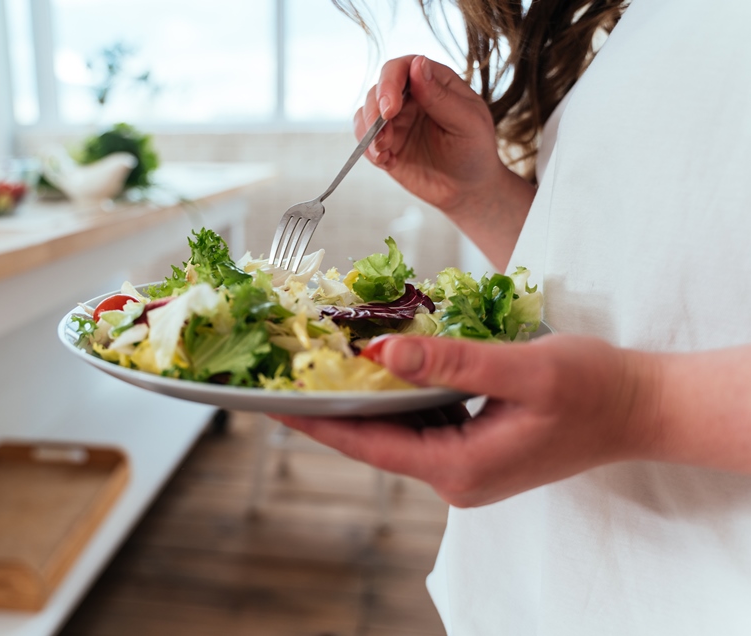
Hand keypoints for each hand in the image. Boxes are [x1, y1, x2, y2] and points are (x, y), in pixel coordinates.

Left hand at [271, 334, 661, 506]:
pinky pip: (421, 425)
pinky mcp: (476, 450)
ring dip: (363, 400)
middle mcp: (456, 477)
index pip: (369, 444)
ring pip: (396, 432)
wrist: (642, 408)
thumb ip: (449, 363)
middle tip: (286, 372)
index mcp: (461, 467)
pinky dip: (398, 399)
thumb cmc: (593, 388)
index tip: (271, 401)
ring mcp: (466, 468)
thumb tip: (379, 356)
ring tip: (319, 365)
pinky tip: (380, 371)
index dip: (316, 420)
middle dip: (331, 407)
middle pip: (376, 440)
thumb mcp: (520, 368)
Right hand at [358, 55, 535, 267]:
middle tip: (383, 136)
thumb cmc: (475, 151)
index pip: (402, 67)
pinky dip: (369, 150)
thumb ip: (441, 96)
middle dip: (374, 111)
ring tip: (384, 153)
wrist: (468, 190)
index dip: (389, 82)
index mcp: (434, 82)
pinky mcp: (386, 144)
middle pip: (378, 89)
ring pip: (366, 113)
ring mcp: (396, 121)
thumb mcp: (467, 123)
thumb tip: (418, 63)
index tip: (390, 108)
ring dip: (369, 132)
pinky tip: (388, 162)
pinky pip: (364, 139)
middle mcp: (411, 97)